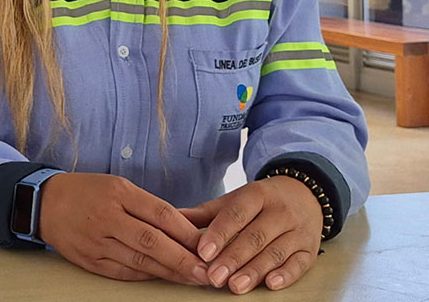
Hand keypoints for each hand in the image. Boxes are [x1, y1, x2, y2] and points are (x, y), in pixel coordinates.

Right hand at [38, 173, 208, 285]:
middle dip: (183, 259)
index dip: (187, 232)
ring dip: (169, 272)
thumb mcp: (117, 186)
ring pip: (140, 261)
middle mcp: (107, 217)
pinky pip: (124, 272)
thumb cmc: (87, 191)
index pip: (161, 213)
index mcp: (118, 193)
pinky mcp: (89, 260)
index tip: (207, 245)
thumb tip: (184, 229)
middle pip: (152, 241)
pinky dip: (146, 275)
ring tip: (191, 277)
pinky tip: (162, 276)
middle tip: (206, 271)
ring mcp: (97, 241)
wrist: (45, 203)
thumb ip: (147, 206)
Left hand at [179, 177, 323, 293]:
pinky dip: (286, 275)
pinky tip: (270, 284)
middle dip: (233, 258)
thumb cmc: (259, 202)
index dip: (219, 233)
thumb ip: (204, 213)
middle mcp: (279, 211)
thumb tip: (170, 219)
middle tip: (214, 277)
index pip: (236, 214)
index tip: (203, 252)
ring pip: (275, 252)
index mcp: (257, 194)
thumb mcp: (233, 201)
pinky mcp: (310, 249)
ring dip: (254, 271)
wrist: (303, 194)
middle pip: (255, 236)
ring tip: (235, 286)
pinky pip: (299, 264)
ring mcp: (297, 230)